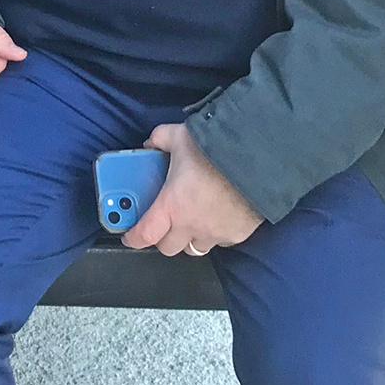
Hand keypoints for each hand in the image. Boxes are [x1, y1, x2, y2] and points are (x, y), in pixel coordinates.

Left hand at [122, 122, 263, 255]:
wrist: (257, 162)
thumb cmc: (214, 151)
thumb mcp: (178, 136)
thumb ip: (159, 139)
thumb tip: (150, 143)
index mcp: (172, 206)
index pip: (145, 234)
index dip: (133, 238)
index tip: (128, 236)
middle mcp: (191, 226)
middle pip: (168, 248)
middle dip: (161, 237)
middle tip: (162, 221)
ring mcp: (215, 234)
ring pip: (194, 248)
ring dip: (188, 238)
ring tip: (190, 219)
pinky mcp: (236, 235)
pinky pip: (219, 242)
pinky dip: (213, 234)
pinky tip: (215, 216)